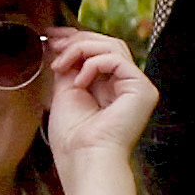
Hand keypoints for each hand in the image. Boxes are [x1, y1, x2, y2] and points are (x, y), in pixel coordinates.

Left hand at [37, 25, 154, 168]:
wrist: (83, 159)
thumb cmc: (73, 138)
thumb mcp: (65, 93)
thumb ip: (69, 68)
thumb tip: (61, 46)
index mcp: (109, 87)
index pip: (98, 51)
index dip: (76, 39)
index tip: (51, 35)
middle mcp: (125, 85)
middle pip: (107, 44)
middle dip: (77, 39)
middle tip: (53, 43)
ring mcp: (136, 87)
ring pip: (113, 46)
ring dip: (81, 49)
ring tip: (61, 64)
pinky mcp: (142, 90)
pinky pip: (118, 60)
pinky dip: (94, 64)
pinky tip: (79, 82)